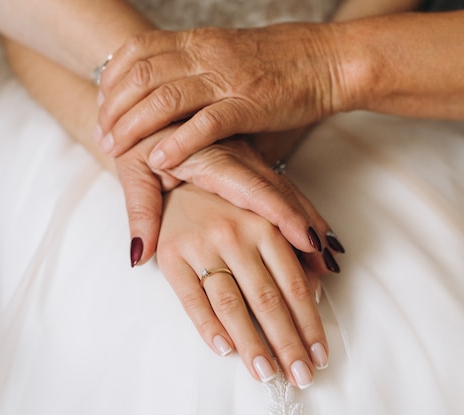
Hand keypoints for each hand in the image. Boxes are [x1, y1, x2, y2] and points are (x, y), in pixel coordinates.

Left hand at [96, 23, 345, 168]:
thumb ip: (198, 77)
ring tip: (115, 149)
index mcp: (199, 41)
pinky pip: (205, 123)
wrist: (326, 60)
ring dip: (134, 126)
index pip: (138, 51)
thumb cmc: (280, 64)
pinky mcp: (248, 104)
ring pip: (165, 98)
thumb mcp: (229, 58)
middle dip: (114, 107)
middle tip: (102, 134)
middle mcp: (206, 55)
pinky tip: (158, 160)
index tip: (103, 105)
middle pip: (142, 76)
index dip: (112, 78)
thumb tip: (173, 107)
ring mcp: (226, 78)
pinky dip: (178, 142)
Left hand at [116, 127, 344, 267]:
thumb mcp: (132, 167)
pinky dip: (299, 209)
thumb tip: (140, 256)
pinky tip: (315, 231)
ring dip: (309, 220)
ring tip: (331, 256)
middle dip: (307, 225)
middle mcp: (238, 157)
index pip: (255, 190)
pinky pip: (280, 186)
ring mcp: (247, 158)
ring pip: (287, 190)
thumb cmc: (139, 135)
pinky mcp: (249, 162)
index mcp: (212, 157)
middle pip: (281, 192)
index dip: (284, 215)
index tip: (308, 242)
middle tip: (330, 264)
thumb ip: (140, 211)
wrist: (150, 100)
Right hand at [156, 182, 328, 387]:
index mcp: (263, 224)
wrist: (176, 175)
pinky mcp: (172, 256)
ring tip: (266, 372)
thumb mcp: (267, 209)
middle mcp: (234, 234)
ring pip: (231, 304)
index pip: (293, 284)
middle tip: (300, 375)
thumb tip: (320, 284)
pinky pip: (191, 298)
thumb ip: (295, 245)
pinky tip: (224, 349)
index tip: (318, 353)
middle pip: (267, 299)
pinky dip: (208, 327)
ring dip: (251, 343)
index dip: (309, 322)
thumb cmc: (228, 198)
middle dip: (286, 343)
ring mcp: (201, 245)